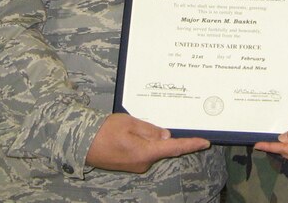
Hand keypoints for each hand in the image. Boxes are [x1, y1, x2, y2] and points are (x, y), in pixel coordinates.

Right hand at [85, 113, 210, 172]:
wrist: (82, 143)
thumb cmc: (105, 131)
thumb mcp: (130, 123)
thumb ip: (150, 130)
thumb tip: (166, 135)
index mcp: (145, 153)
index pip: (174, 148)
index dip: (191, 145)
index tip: (205, 142)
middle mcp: (143, 162)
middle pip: (163, 148)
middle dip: (165, 136)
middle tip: (157, 122)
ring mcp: (136, 165)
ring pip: (152, 148)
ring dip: (150, 138)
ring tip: (134, 126)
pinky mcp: (130, 163)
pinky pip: (143, 151)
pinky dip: (143, 142)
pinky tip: (131, 132)